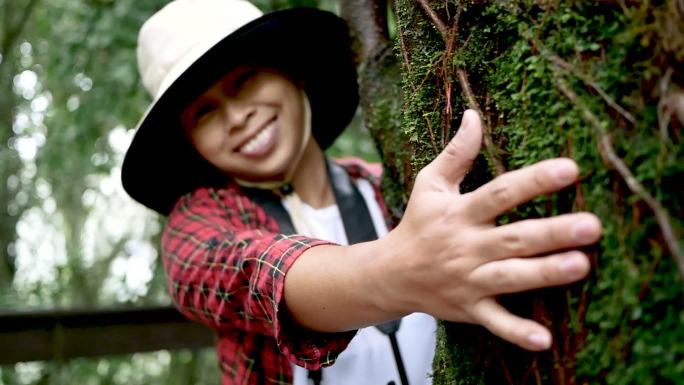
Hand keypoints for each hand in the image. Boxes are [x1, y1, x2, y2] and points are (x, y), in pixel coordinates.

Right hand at [379, 109, 601, 350]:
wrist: (391, 273)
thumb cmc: (418, 223)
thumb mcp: (429, 184)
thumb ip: (456, 153)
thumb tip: (473, 115)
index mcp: (459, 214)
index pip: (500, 193)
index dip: (534, 181)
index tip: (569, 169)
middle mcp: (466, 247)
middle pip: (514, 238)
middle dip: (552, 232)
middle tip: (591, 225)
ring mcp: (468, 280)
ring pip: (510, 278)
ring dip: (544, 274)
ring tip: (580, 265)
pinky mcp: (470, 308)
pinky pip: (494, 321)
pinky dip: (516, 332)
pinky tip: (544, 339)